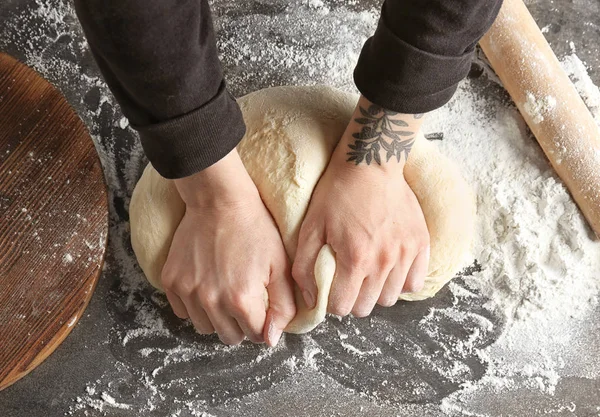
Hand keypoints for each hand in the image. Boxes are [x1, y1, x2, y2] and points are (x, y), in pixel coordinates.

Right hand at [161, 150, 295, 345]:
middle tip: (246, 302)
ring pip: (204, 328)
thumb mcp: (280, 266)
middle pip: (229, 337)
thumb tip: (271, 340)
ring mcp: (187, 291)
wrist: (219, 201)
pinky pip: (182, 312)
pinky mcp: (171, 281)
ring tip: (225, 294)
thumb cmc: (254, 229)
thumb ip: (283, 306)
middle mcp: (211, 300)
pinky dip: (195, 307)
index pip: (256, 335)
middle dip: (242, 325)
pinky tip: (207, 287)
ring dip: (217, 318)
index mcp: (241, 299)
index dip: (264, 324)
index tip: (264, 309)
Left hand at [292, 97, 429, 316]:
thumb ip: (305, 267)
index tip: (330, 287)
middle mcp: (383, 261)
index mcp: (354, 259)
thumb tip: (311, 298)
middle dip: (352, 299)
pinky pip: (415, 282)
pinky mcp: (420, 243)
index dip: (331, 301)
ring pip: (390, 298)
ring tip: (367, 272)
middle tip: (346, 279)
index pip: (342, 307)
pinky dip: (401, 282)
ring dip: (375, 292)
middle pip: (366, 307)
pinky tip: (388, 269)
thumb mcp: (311, 227)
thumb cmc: (337, 193)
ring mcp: (406, 253)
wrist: (370, 163)